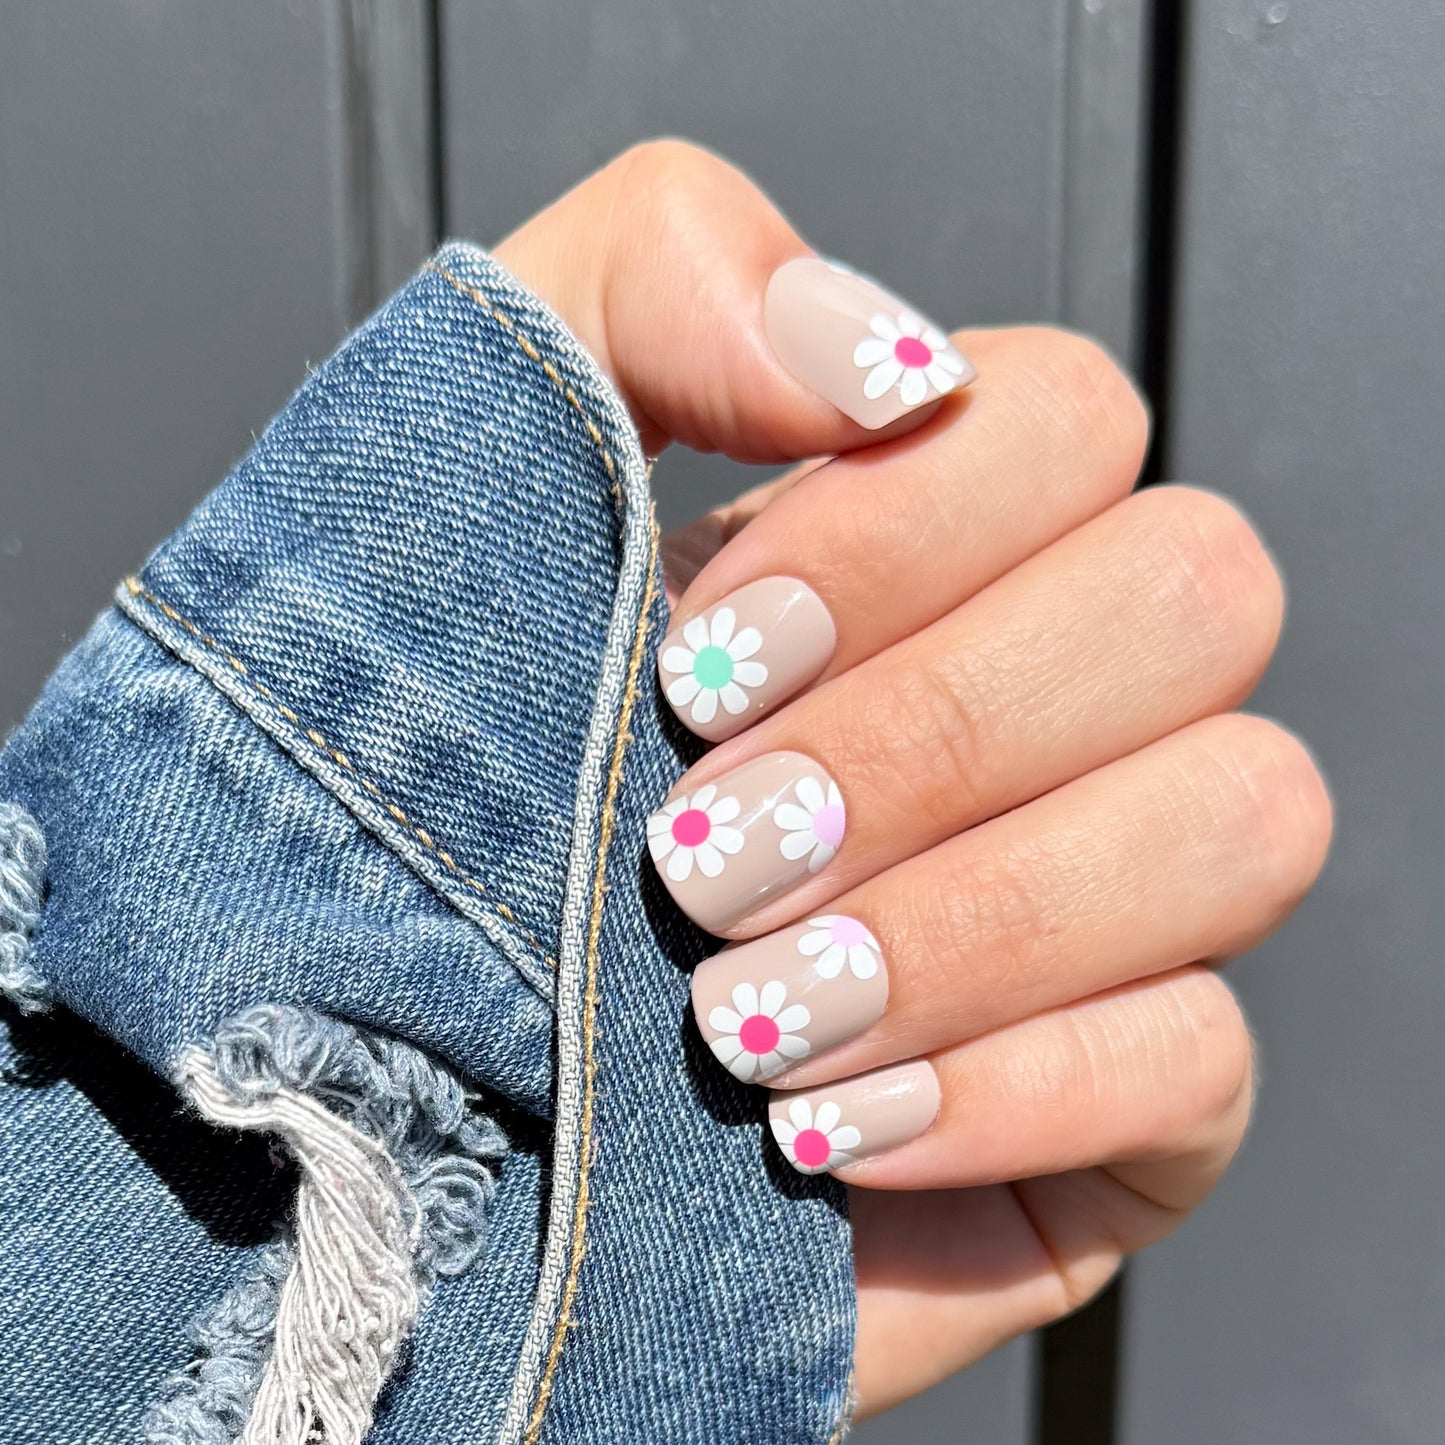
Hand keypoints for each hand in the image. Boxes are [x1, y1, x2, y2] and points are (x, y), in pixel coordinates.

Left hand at [494, 138, 1331, 1418]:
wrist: (396, 1092)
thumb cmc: (425, 792)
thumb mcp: (463, 477)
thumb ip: (648, 289)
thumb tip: (876, 352)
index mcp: (917, 537)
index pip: (1071, 418)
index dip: (908, 525)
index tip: (699, 660)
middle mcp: (1049, 691)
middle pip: (1194, 598)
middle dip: (937, 733)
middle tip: (702, 852)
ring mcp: (1118, 896)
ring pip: (1240, 820)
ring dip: (975, 922)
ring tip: (741, 1015)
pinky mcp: (1132, 1098)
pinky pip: (1202, 1061)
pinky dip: (1008, 1090)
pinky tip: (823, 1134)